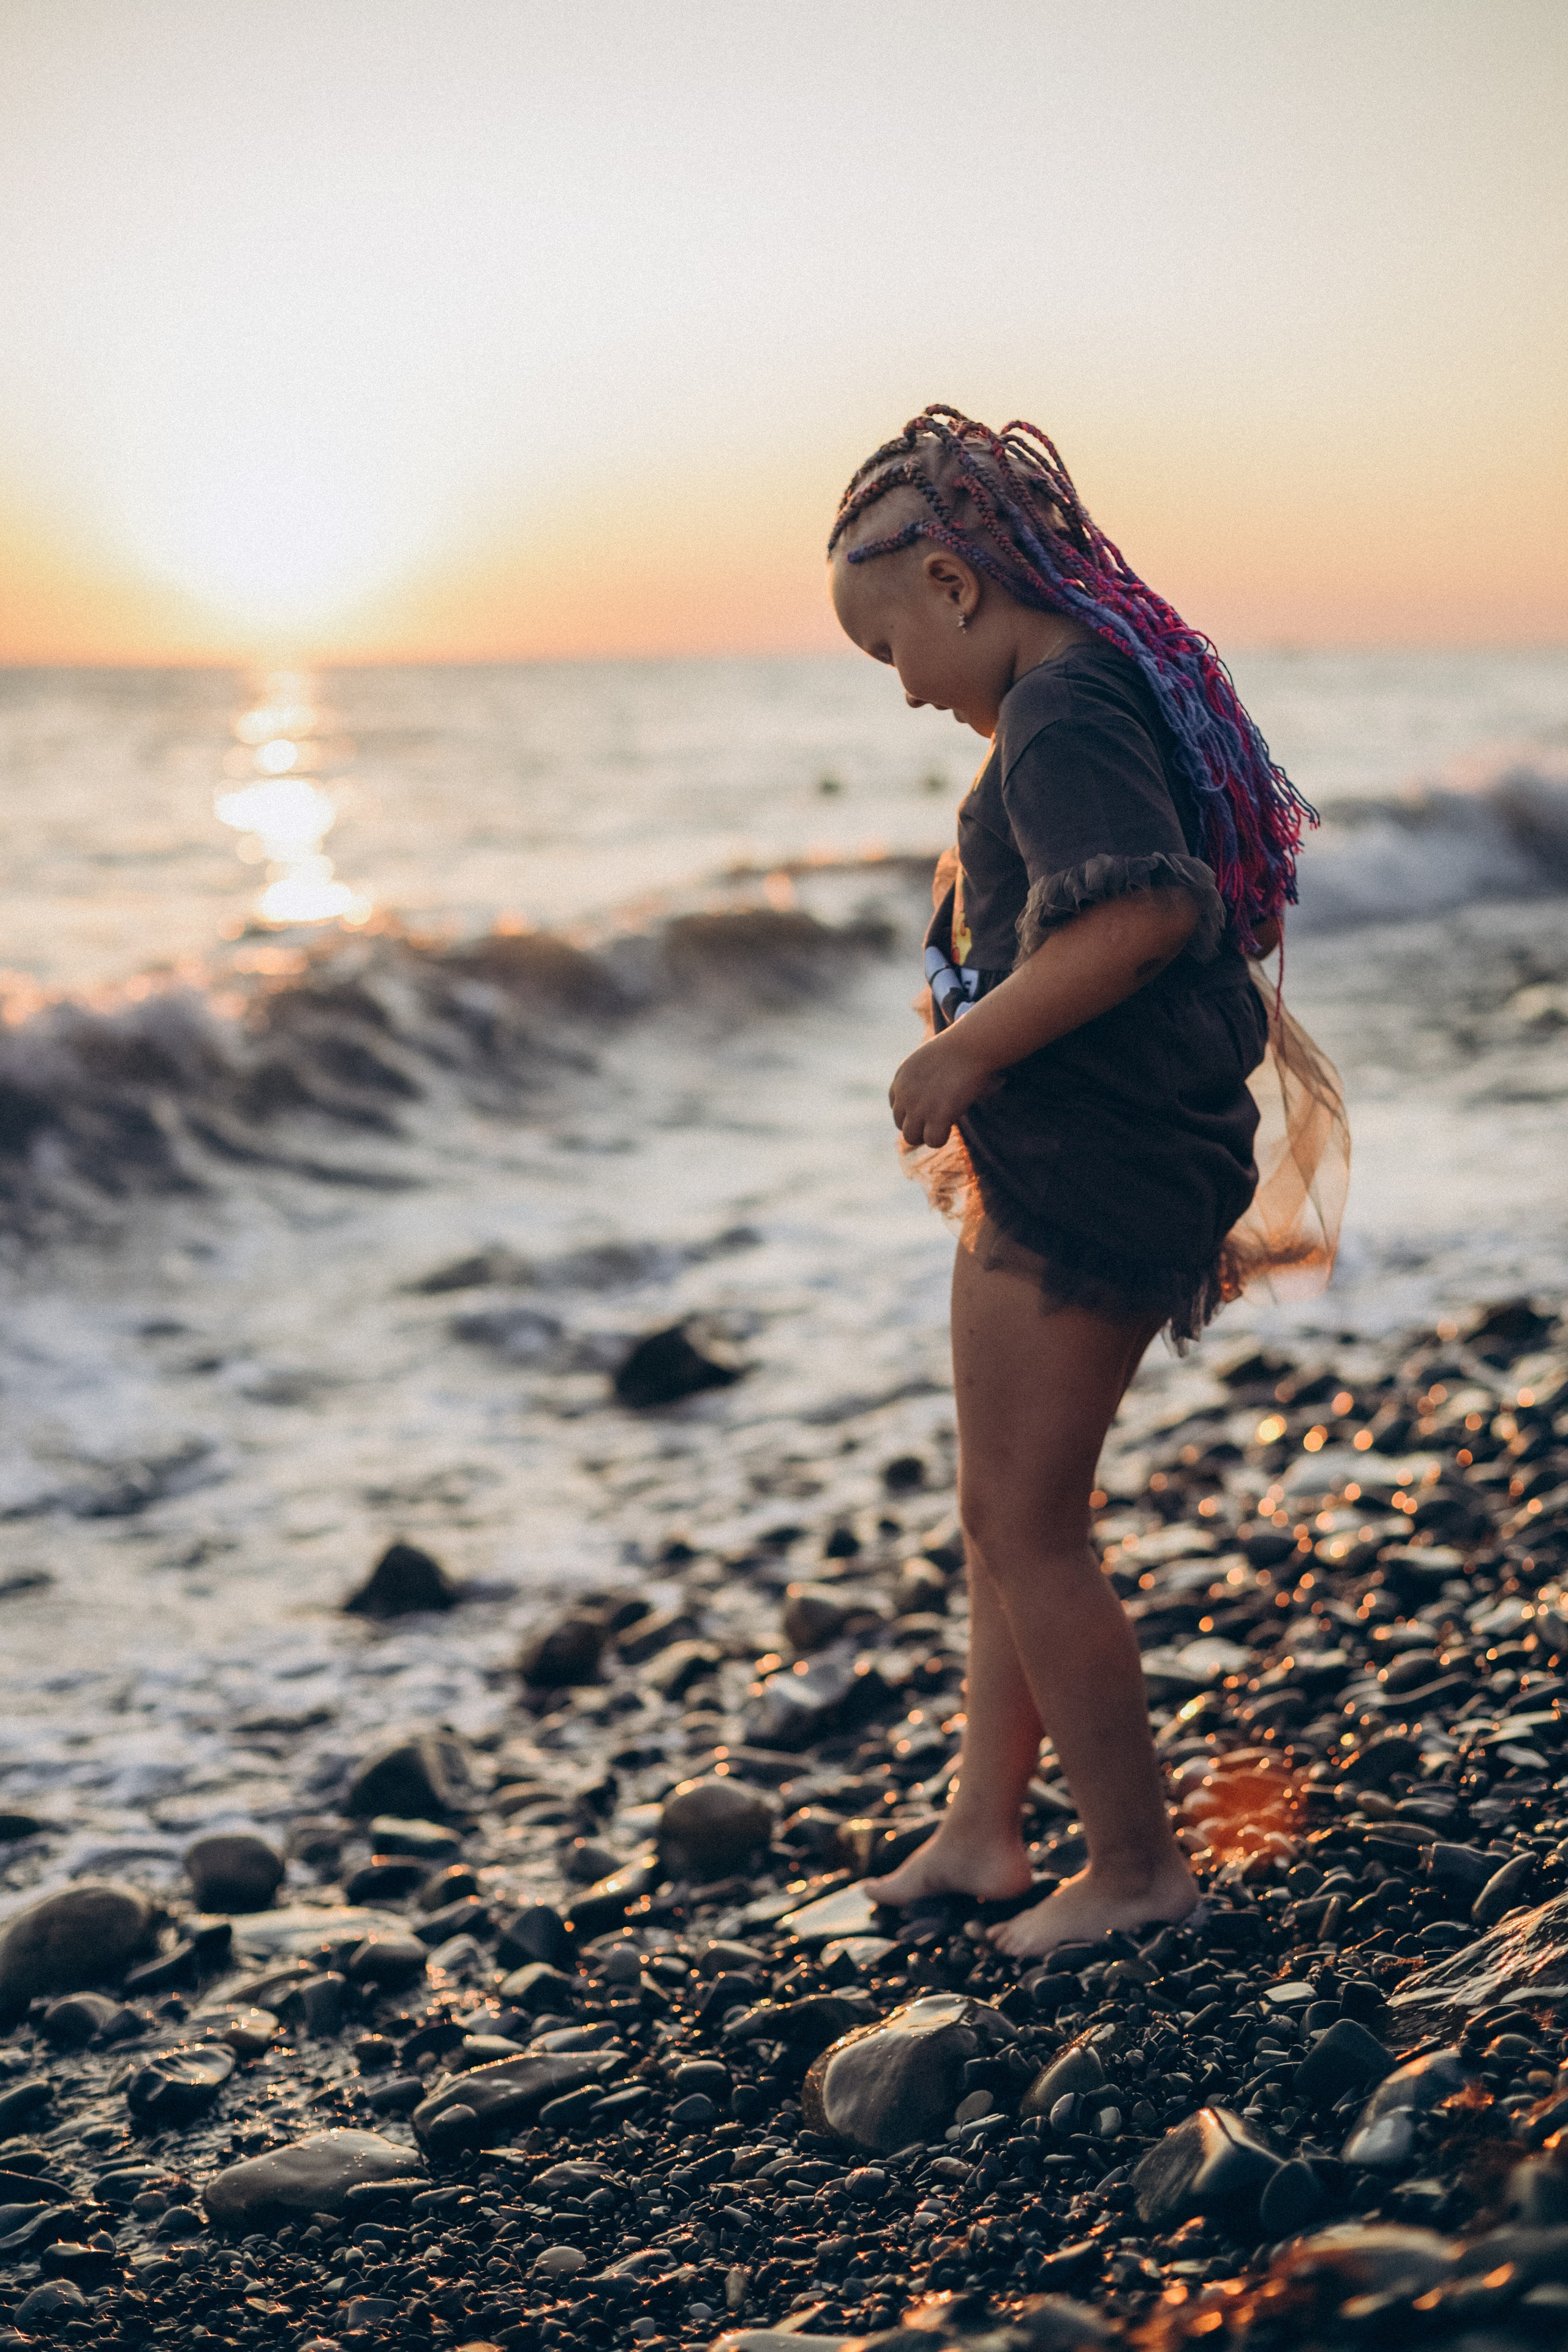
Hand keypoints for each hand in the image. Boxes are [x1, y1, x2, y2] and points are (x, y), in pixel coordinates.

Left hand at [889, 1029, 996, 1146]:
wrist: (970, 1046)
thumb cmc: (960, 1047)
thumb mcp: (932, 1058)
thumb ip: (926, 1076)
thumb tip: (939, 1089)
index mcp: (901, 1078)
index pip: (896, 1106)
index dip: (912, 1111)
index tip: (930, 1108)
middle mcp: (904, 1094)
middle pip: (901, 1124)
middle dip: (918, 1126)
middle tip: (938, 1120)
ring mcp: (918, 1107)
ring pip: (911, 1137)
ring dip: (927, 1135)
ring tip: (943, 1126)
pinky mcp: (936, 1117)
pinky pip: (933, 1141)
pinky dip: (941, 1138)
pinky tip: (950, 1126)